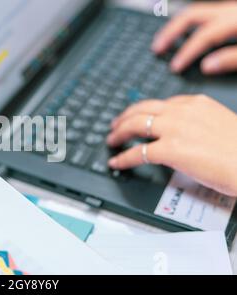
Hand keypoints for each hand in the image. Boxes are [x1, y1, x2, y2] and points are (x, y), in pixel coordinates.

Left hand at [107, 95, 236, 196]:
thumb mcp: (220, 125)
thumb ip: (198, 123)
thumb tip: (185, 135)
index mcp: (196, 103)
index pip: (161, 103)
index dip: (144, 110)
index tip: (137, 116)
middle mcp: (182, 112)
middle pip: (142, 109)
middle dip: (124, 117)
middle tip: (115, 125)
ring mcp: (174, 129)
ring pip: (135, 125)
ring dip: (119, 133)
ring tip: (111, 140)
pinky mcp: (170, 150)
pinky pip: (138, 152)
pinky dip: (123, 158)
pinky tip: (117, 162)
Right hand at [152, 1, 236, 73]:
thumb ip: (231, 59)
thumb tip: (206, 66)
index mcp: (234, 20)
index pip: (202, 36)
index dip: (186, 52)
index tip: (174, 67)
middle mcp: (228, 11)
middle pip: (190, 16)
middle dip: (170, 32)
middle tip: (156, 48)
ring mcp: (229, 11)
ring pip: (194, 12)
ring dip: (175, 26)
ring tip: (162, 41)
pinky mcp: (231, 14)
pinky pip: (203, 16)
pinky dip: (188, 25)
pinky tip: (183, 36)